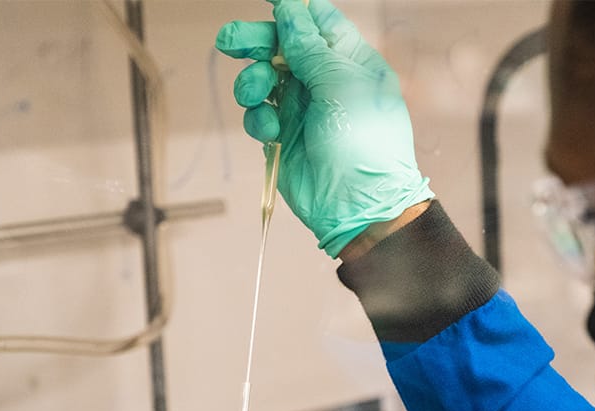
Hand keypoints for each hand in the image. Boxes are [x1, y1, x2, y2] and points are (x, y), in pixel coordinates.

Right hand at [216, 0, 433, 257]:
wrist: (358, 205)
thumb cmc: (364, 142)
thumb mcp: (339, 83)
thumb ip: (309, 46)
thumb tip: (289, 8)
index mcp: (349, 61)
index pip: (318, 21)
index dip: (292, 9)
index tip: (267, 1)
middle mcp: (325, 81)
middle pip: (282, 47)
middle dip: (255, 42)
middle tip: (230, 41)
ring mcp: (303, 110)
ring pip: (263, 79)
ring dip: (252, 82)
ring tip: (255, 93)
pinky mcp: (283, 137)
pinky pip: (259, 115)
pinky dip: (259, 119)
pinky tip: (270, 131)